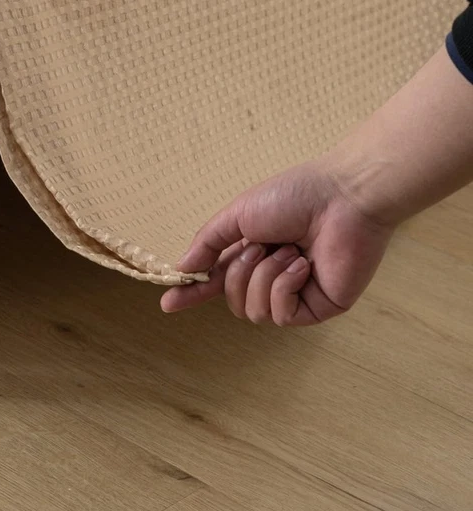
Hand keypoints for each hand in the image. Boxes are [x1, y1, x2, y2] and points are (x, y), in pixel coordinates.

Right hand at [159, 159, 395, 324]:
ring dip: (264, 276)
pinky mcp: (317, 307)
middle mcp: (271, 276)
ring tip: (288, 251)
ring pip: (253, 311)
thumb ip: (208, 242)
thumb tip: (182, 267)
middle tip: (258, 247)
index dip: (192, 292)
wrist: (341, 199)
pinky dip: (284, 286)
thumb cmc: (294, 197)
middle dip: (237, 273)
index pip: (216, 280)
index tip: (168, 303)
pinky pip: (281, 314)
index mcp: (251, 252)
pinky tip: (301, 264)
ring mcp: (294, 294)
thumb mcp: (238, 214)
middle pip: (232, 299)